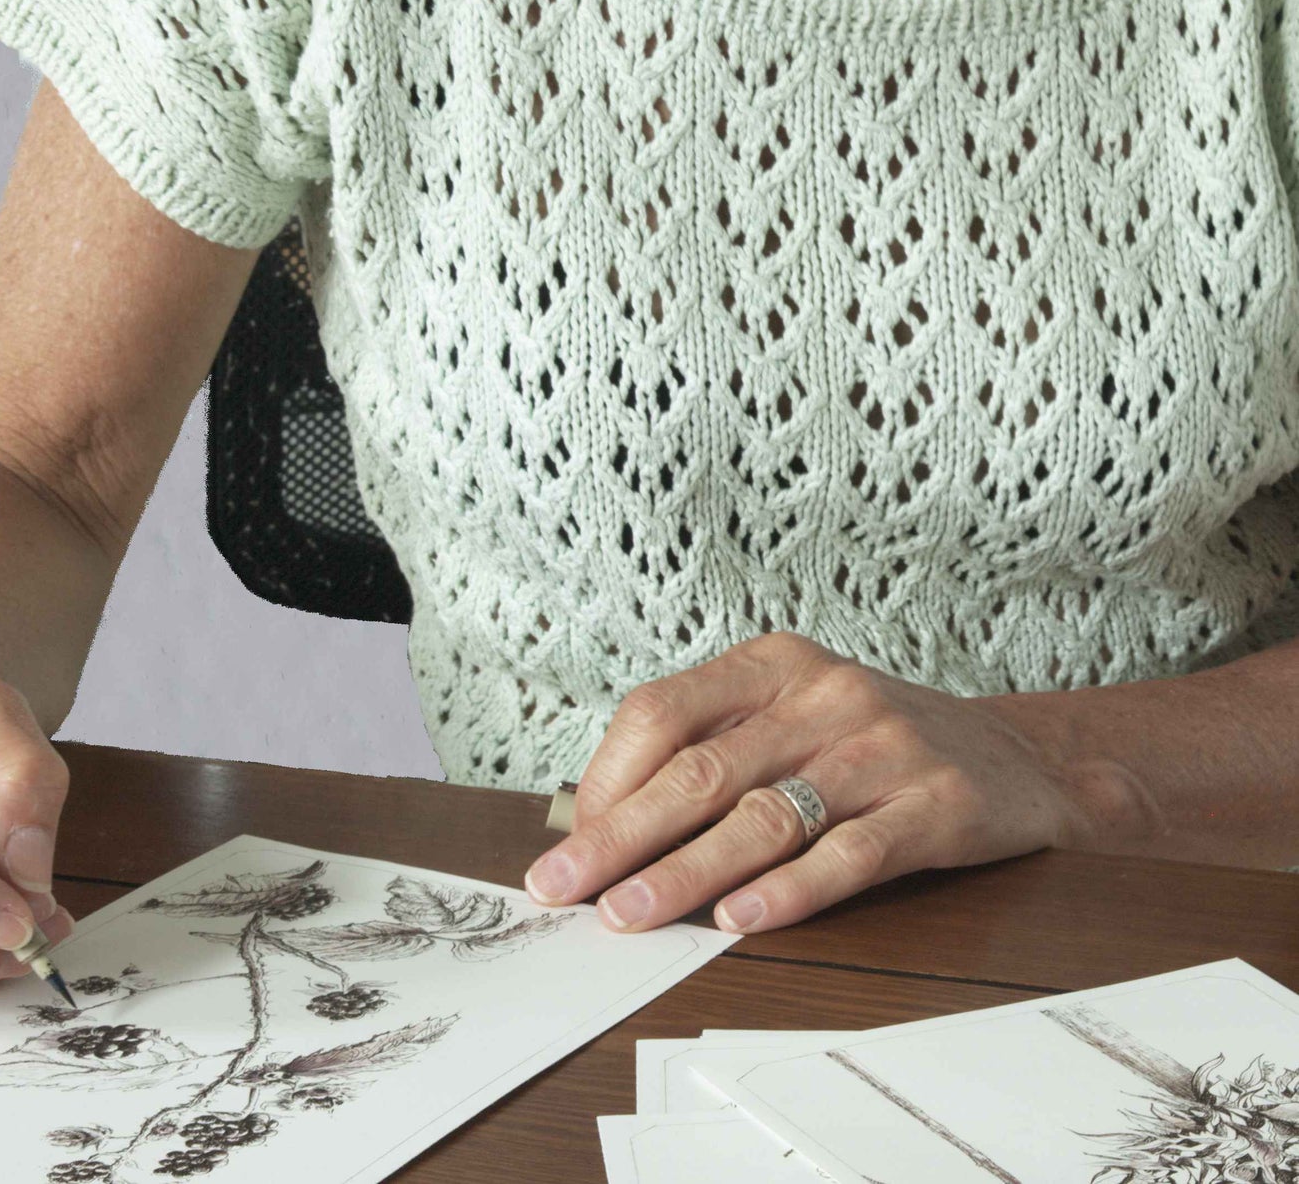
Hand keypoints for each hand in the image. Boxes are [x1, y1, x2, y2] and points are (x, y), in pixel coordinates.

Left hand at [523, 632, 1100, 933]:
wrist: (1017, 758)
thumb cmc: (871, 743)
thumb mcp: (791, 718)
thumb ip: (713, 753)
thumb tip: (602, 823)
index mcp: (771, 664)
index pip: (662, 713)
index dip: (608, 782)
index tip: (570, 845)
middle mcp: (821, 694)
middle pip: (700, 769)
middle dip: (622, 836)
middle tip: (565, 889)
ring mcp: (880, 746)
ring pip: (763, 816)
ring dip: (686, 873)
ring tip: (631, 916)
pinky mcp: (934, 805)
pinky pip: (849, 853)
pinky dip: (790, 890)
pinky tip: (741, 919)